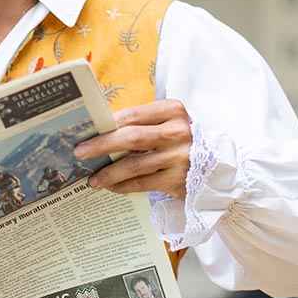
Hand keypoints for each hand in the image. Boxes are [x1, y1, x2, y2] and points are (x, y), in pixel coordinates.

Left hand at [73, 100, 191, 198]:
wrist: (217, 168)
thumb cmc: (181, 142)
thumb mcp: (167, 125)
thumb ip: (140, 124)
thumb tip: (99, 131)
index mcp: (173, 110)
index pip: (132, 115)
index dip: (105, 124)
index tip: (84, 133)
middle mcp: (178, 131)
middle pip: (131, 137)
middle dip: (101, 146)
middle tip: (79, 153)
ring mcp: (180, 156)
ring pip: (134, 164)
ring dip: (109, 172)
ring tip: (92, 179)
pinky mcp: (178, 179)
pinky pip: (143, 182)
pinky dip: (123, 185)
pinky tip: (111, 187)